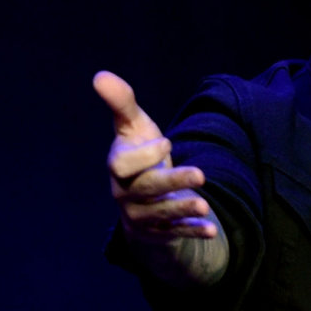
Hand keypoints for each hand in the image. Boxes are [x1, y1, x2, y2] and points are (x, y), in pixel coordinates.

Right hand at [98, 71, 226, 284]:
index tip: (167, 143)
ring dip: (183, 208)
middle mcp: (125, 193)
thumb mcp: (134, 127)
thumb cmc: (140, 154)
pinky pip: (174, 234)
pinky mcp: (157, 232)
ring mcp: (140, 215)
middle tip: (201, 175)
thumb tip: (99, 76)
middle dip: (173, 182)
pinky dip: (192, 231)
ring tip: (204, 205)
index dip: (145, 154)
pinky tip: (211, 229)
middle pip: (147, 188)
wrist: (144, 196)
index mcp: (118, 166)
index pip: (124, 165)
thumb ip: (122, 104)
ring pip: (161, 214)